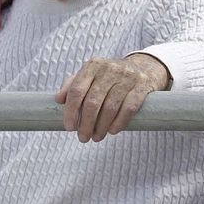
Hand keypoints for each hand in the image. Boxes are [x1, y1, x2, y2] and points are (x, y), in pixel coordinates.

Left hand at [55, 54, 171, 142]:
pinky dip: (119, 123)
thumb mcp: (92, 75)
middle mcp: (110, 69)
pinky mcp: (142, 86)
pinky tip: (112, 131)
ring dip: (101, 127)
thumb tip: (58, 99)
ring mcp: (127, 77)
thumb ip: (73, 85)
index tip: (69, 127)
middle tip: (83, 137)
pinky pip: (128, 108)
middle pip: (93, 102)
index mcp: (93, 65)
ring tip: (97, 137)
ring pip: (110, 107)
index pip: (77, 89)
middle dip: (86, 124)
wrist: (144, 68)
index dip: (71, 111)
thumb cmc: (111, 77)